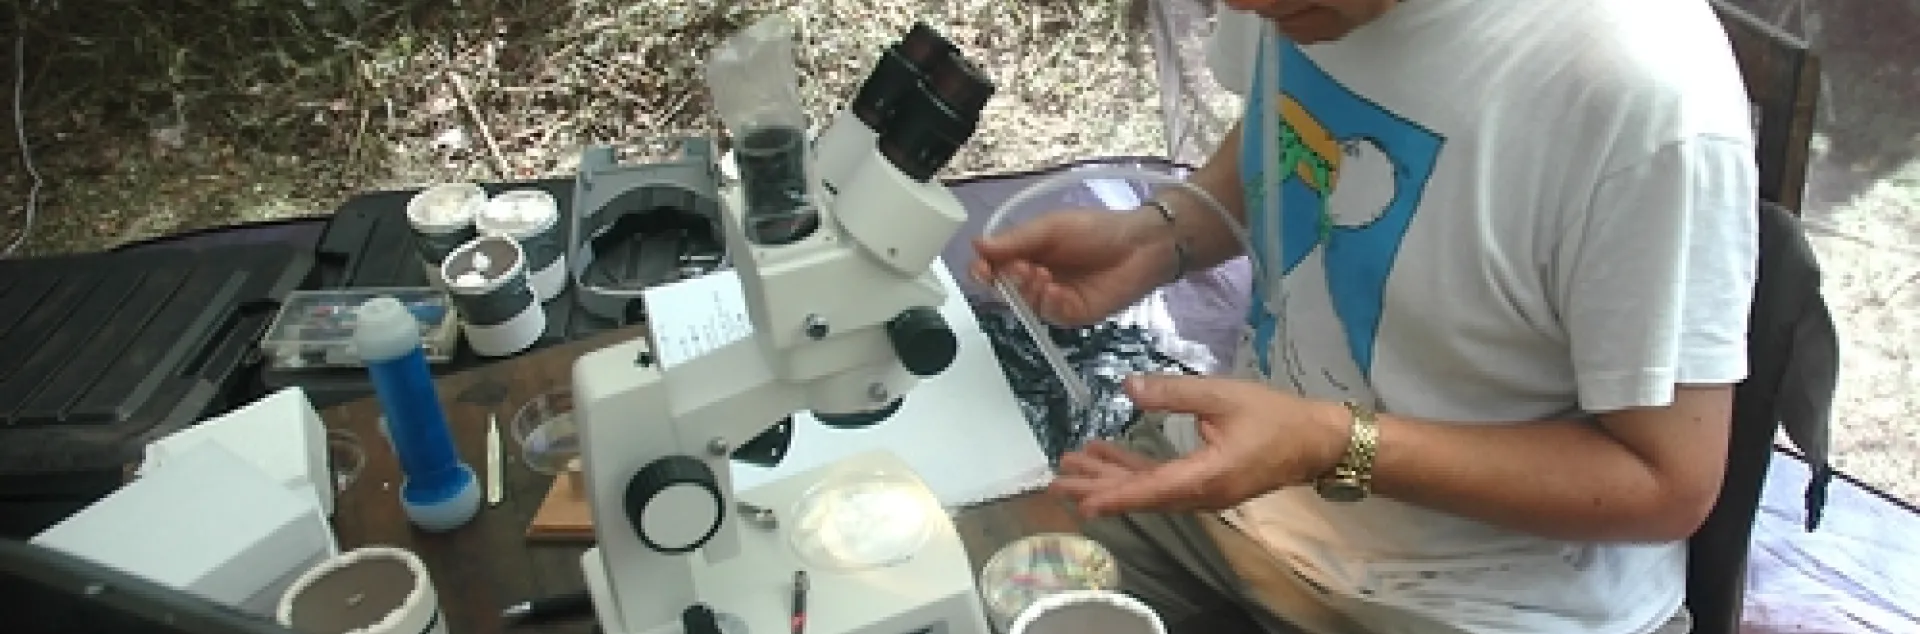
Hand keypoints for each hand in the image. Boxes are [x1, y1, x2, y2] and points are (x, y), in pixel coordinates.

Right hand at [970, 208, 1173, 326]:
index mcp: (1026, 253)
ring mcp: (1053, 299)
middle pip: (1004, 289)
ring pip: (1024, 304)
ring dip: (1027, 291)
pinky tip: (1055, 289)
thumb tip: (977, 244)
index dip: (982, 270)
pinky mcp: (1071, 314)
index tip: (982, 268)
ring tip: (1042, 273)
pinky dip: (1047, 303)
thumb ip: (1016, 239)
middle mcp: (1035, 278)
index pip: (993, 267)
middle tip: (1022, 267)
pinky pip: (1049, 314)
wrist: (1140, 246)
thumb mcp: (1051, 227)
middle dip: (1006, 280)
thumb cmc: (1098, 230)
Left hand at [1049, 375, 1350, 516]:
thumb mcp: (1223, 395)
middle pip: (1140, 495)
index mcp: (1206, 475)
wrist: (1316, 442)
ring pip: (1147, 491)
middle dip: (1097, 486)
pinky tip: (1107, 456)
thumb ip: (1174, 392)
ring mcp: (1201, 493)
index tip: (1082, 500)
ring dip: (1110, 478)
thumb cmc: (1275, 417)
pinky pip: (1160, 484)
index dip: (1114, 495)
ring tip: (1073, 465)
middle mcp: (1200, 494)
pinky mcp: (1203, 485)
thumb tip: (1129, 386)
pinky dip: (1132, 471)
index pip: (1151, 489)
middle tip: (1057, 479)